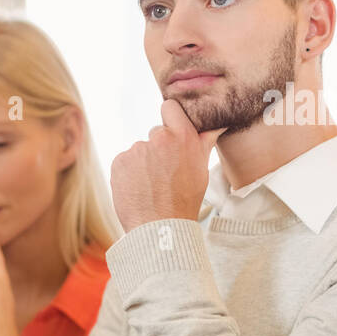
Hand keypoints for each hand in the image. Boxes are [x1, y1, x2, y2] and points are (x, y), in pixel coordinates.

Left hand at [110, 98, 225, 230]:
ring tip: (151, 186)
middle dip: (159, 149)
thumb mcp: (201, 169)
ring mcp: (137, 149)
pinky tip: (138, 188)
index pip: (169, 108)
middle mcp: (159, 138)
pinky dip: (129, 172)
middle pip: (156, 134)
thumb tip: (217, 124)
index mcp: (183, 136)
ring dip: (144, 163)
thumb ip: (204, 142)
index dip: (170, 117)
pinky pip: (125, 162)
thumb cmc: (185, 199)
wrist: (160, 227)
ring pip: (140, 150)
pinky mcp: (119, 161)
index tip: (171, 131)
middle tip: (165, 173)